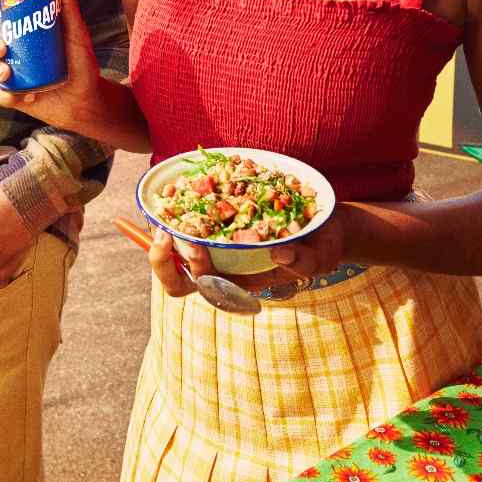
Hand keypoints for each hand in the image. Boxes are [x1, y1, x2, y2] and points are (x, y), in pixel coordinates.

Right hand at [0, 0, 102, 127]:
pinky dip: (5, 95)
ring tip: (7, 74)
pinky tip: (26, 97)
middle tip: (1, 49)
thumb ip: (68, 2)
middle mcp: (2, 41)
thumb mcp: (75, 31)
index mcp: (13, 23)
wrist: (84, 99)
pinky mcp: (3, 92)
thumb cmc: (79, 61)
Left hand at [146, 209, 351, 296]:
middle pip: (180, 282)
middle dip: (164, 264)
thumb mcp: (321, 256)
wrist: (324, 224)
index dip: (197, 271)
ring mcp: (218, 250)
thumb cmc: (321, 246)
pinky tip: (169, 193)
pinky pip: (187, 224)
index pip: (210, 289)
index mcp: (244, 283)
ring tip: (158, 216)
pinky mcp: (217, 226)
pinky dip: (175, 213)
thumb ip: (303, 260)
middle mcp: (225, 269)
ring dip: (163, 239)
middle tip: (162, 235)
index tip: (196, 245)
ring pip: (177, 255)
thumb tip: (278, 252)